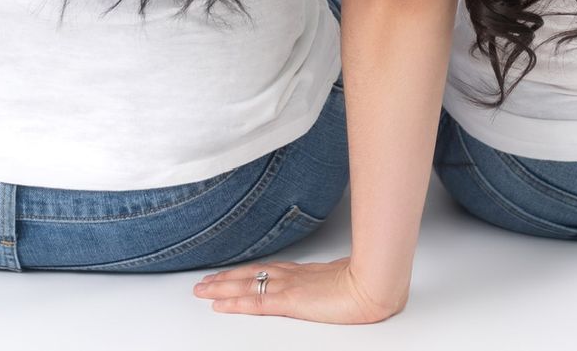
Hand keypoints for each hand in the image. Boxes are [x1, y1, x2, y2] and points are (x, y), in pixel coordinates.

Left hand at [191, 257, 404, 323]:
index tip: (228, 274)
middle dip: (225, 279)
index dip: (245, 272)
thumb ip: (331, 281)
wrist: (374, 284)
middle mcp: (292, 276)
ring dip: (222, 288)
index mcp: (305, 272)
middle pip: (251, 275)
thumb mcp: (345, 279)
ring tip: (202, 290)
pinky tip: (219, 305)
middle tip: (203, 282)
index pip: (267, 271)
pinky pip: (255, 303)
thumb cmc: (367, 283)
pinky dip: (234, 303)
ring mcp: (289, 288)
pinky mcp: (290, 301)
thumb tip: (333, 284)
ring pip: (246, 285)